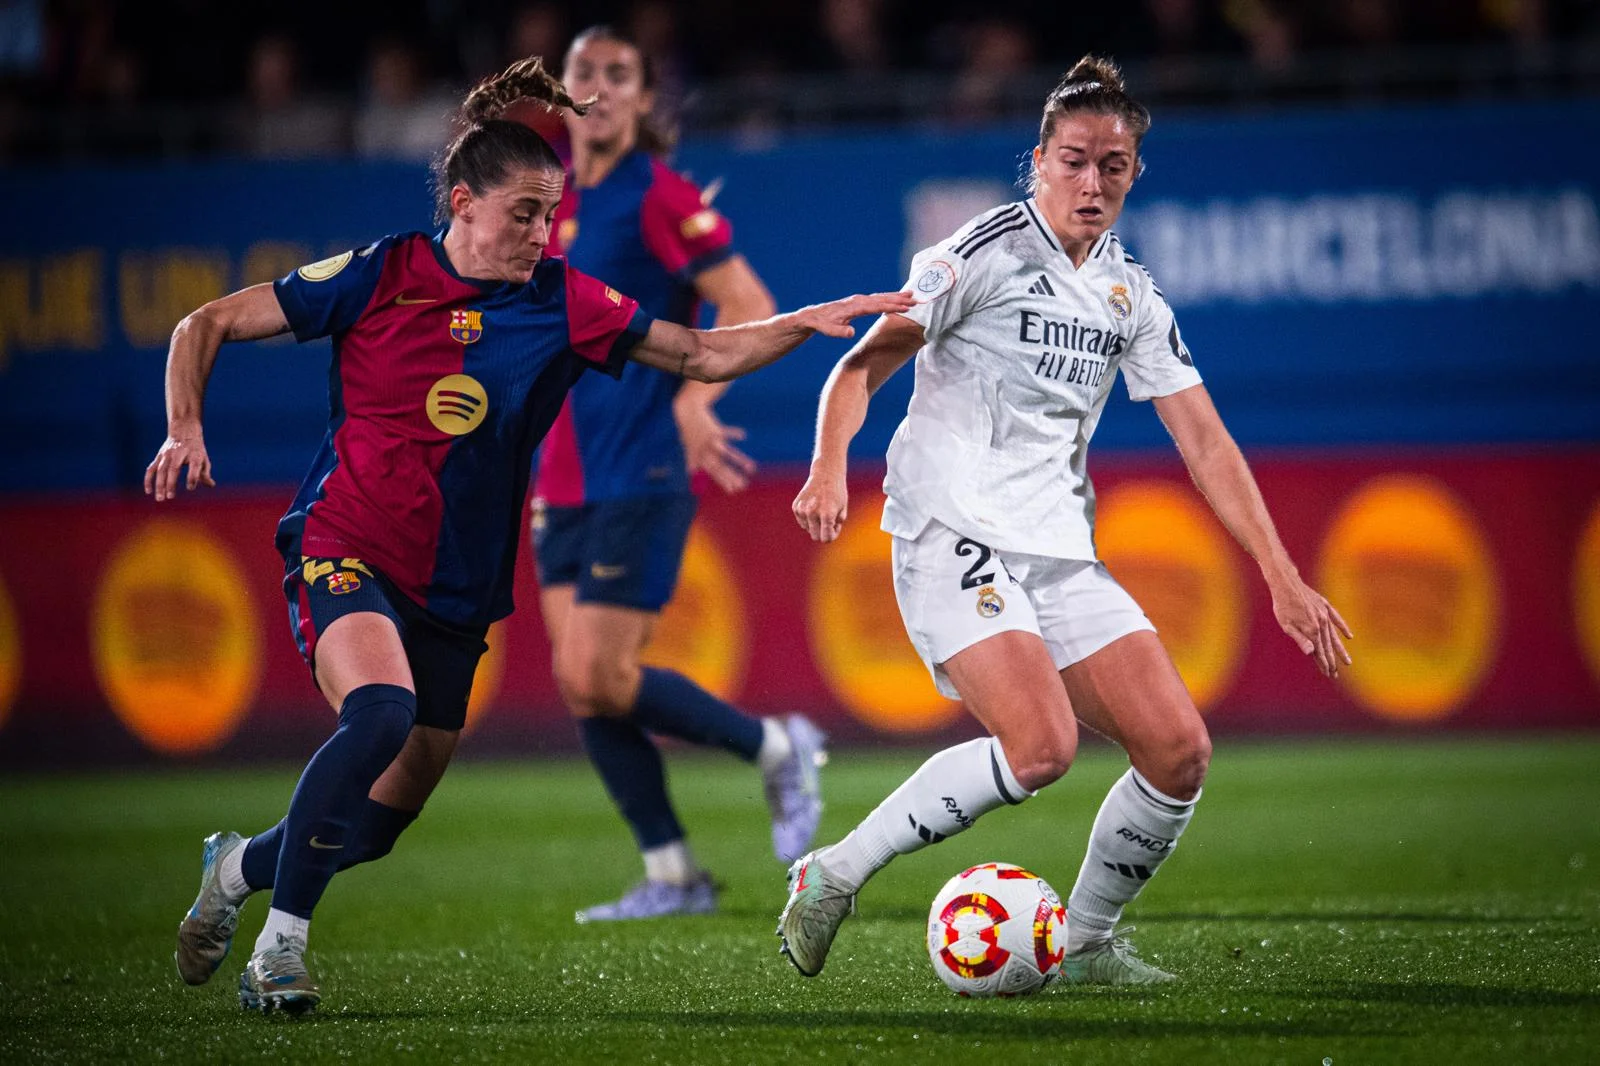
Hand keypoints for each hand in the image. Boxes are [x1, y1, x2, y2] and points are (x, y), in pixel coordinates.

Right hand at [144, 432, 214, 500]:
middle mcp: (179, 453)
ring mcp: (167, 455)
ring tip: (160, 498)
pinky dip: (149, 479)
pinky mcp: (159, 456)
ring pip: (161, 470)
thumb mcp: (204, 458)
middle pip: (174, 469)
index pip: (194, 466)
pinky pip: (151, 468)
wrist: (183, 431)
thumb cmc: (196, 449)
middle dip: (171, 483)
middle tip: (170, 497)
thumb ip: (205, 472)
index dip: (192, 478)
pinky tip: (149, 491)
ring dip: (159, 484)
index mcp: (194, 454)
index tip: (190, 488)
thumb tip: (211, 485)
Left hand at [675, 397, 756, 493]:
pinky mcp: (713, 429)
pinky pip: (725, 432)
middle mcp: (705, 452)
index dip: (723, 482)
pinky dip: (733, 433)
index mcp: (700, 458)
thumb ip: (691, 461)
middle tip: (744, 485)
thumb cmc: (689, 432)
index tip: (733, 491)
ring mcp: (709, 441)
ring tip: (751, 468)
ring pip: (726, 453)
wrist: (687, 413)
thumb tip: (690, 472)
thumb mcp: (689, 448)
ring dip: (739, 460)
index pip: (713, 473)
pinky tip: (743, 435)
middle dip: (732, 477)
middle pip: (720, 467)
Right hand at [793, 466, 848, 541]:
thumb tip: (825, 536)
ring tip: (822, 509)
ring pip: (808, 529)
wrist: (825, 474)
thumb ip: (836, 525)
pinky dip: (808, 518)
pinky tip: (814, 505)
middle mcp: (812, 513)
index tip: (835, 527)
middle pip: (815, 537)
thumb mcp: (843, 509)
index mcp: (826, 514)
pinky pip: (802, 522)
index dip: (832, 535)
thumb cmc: (837, 492)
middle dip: (823, 532)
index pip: (826, 539)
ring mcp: (802, 510)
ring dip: (815, 524)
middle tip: (829, 520)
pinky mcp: (796, 507)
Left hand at [794, 291, 915, 338]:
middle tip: (917, 299)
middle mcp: (857, 301)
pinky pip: (876, 299)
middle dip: (900, 299)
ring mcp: (858, 300)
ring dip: (896, 296)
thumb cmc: (820, 323)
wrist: (812, 316)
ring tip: (912, 295)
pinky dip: (888, 298)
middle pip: (882, 299)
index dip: (892, 307)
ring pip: (881, 297)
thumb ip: (838, 331)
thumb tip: (851, 333)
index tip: (906, 307)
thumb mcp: (827, 330)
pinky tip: (896, 299)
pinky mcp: (858, 303)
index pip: (876, 306)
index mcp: (853, 307)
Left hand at [1268, 571, 1352, 678]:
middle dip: (1331, 661)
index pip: (1319, 651)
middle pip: (1328, 646)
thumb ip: (1300, 639)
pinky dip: (1343, 627)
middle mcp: (1321, 623)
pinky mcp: (1324, 605)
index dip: (1324, 663)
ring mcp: (1324, 614)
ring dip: (1340, 649)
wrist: (1286, 583)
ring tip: (1347, 662)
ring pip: (1334, 635)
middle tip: (1335, 674)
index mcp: (1312, 630)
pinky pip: (1336, 618)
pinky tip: (1349, 636)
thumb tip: (1311, 653)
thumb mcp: (1287, 625)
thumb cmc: (1282, 606)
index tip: (1329, 674)